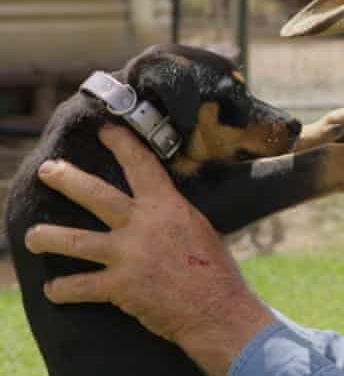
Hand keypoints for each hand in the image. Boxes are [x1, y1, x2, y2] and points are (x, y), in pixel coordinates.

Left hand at [25, 125, 274, 374]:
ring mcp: (129, 255)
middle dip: (66, 179)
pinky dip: (63, 290)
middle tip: (47, 170)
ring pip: (75, 241)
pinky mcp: (119, 287)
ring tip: (31, 237)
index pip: (141, 164)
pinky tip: (53, 290)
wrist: (217, 309)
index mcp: (168, 206)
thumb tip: (161, 205)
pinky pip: (80, 287)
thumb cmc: (215, 270)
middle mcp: (144, 225)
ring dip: (47, 238)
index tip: (105, 128)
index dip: (121, 143)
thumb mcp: (200, 228)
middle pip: (95, 195)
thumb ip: (174, 214)